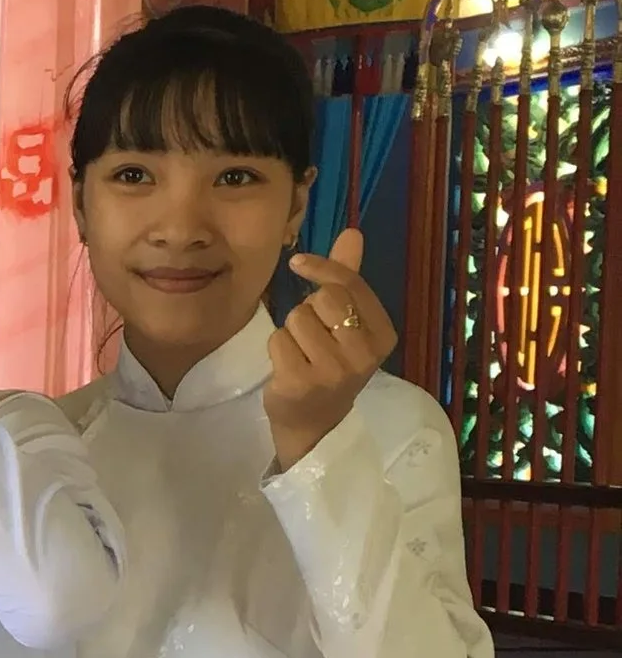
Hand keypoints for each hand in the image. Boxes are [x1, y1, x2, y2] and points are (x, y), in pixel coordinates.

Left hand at [266, 227, 394, 471]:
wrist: (315, 425)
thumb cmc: (330, 365)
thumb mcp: (347, 323)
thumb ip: (348, 279)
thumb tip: (352, 232)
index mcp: (382, 335)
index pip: (350, 285)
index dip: (322, 268)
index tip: (299, 262)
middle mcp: (364, 354)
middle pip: (323, 299)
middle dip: (308, 309)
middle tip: (313, 335)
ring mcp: (334, 371)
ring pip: (297, 318)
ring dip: (291, 331)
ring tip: (301, 354)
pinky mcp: (302, 383)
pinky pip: (278, 340)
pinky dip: (276, 349)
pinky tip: (288, 368)